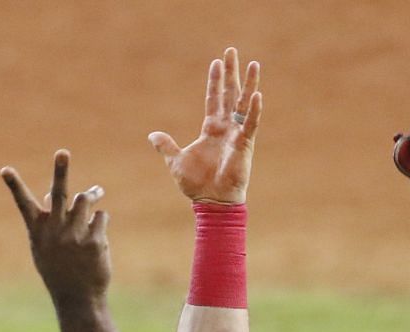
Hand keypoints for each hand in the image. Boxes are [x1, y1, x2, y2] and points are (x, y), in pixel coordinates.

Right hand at [2, 150, 110, 307]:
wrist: (77, 299)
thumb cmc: (59, 271)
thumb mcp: (45, 247)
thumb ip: (47, 220)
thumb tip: (51, 192)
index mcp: (38, 231)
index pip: (23, 204)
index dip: (14, 186)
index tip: (4, 170)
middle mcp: (55, 231)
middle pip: (60, 194)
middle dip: (61, 171)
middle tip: (62, 153)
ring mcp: (75, 236)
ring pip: (85, 200)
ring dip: (92, 195)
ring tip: (97, 194)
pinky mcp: (95, 241)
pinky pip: (101, 216)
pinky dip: (100, 221)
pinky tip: (97, 235)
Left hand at [148, 48, 260, 204]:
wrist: (211, 201)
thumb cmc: (197, 184)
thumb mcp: (176, 161)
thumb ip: (166, 146)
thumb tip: (152, 135)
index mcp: (211, 129)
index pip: (214, 99)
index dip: (215, 81)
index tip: (216, 62)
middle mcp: (226, 128)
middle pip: (230, 94)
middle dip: (232, 73)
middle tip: (233, 51)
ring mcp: (237, 135)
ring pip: (244, 103)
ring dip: (248, 83)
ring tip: (253, 63)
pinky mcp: (244, 145)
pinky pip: (251, 124)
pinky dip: (254, 110)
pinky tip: (256, 94)